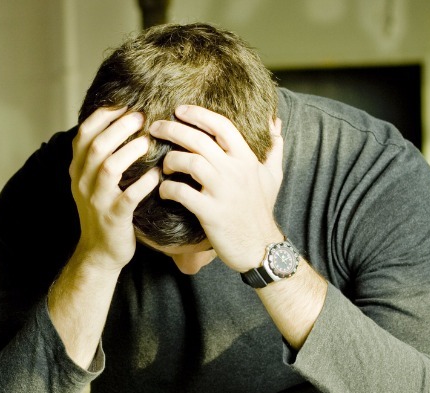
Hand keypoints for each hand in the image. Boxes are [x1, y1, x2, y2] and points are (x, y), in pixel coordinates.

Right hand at [69, 108, 160, 272]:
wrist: (99, 252)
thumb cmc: (102, 210)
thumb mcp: (92, 181)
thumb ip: (99, 156)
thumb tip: (119, 120)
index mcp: (77, 169)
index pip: (84, 134)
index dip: (103, 116)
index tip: (124, 105)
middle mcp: (83, 182)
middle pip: (97, 145)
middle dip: (120, 127)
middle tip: (141, 117)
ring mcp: (97, 200)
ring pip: (109, 167)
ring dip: (130, 151)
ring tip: (148, 142)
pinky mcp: (114, 217)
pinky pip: (129, 196)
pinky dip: (145, 183)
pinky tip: (158, 174)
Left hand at [149, 105, 284, 272]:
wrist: (260, 247)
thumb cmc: (261, 209)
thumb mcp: (272, 175)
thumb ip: (273, 146)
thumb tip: (274, 120)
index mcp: (246, 159)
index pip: (222, 126)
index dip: (198, 114)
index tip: (179, 110)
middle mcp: (235, 170)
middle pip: (198, 139)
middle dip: (172, 129)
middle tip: (155, 127)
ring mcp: (222, 191)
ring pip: (188, 162)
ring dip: (170, 160)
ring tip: (164, 166)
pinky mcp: (210, 212)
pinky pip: (182, 192)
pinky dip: (168, 189)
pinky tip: (164, 191)